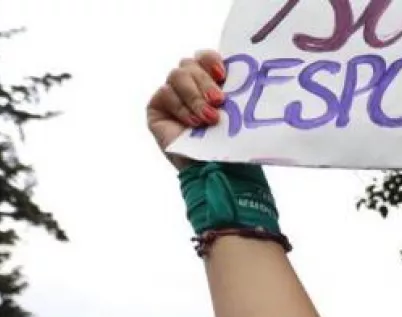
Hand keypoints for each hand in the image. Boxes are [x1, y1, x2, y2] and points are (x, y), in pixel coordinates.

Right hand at [146, 50, 226, 169]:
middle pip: (190, 64)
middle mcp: (189, 85)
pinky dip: (181, 107)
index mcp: (210, 81)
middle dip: (205, 82)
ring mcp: (172, 95)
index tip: (223, 74)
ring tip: (209, 118)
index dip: (211, 59)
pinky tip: (193, 124)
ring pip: (177, 75)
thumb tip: (244, 74)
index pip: (205, 57)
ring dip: (195, 97)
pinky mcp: (157, 107)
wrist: (215, 173)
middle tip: (219, 101)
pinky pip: (165, 93)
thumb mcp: (236, 113)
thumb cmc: (230, 145)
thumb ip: (233, 91)